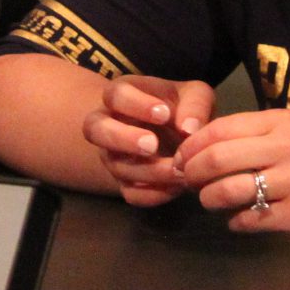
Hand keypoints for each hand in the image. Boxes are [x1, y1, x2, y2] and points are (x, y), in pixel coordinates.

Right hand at [81, 76, 214, 207]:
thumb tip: (188, 129)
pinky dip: (153, 194)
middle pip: (94, 129)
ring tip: (178, 170)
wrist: (181, 134)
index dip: (136, 105)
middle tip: (152, 145)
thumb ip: (194, 105)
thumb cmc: (183, 107)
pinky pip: (130, 194)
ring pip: (116, 166)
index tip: (164, 113)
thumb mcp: (195, 96)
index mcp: (122, 95)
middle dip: (122, 138)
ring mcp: (113, 155)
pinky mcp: (125, 182)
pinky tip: (176, 187)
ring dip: (147, 171)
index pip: (115, 95)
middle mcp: (108, 124)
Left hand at [174, 108, 289, 242]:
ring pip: (229, 190)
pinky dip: (236, 221)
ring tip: (208, 200)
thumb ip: (258, 133)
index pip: (221, 129)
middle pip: (218, 158)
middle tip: (185, 180)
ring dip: (209, 198)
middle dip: (191, 171)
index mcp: (283, 121)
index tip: (181, 156)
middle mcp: (286, 148)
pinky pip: (252, 219)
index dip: (192, 144)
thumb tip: (207, 143)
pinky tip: (236, 220)